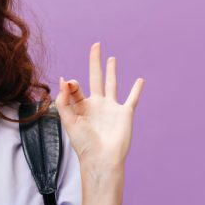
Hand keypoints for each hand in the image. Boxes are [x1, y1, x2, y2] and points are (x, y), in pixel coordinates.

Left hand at [55, 41, 144, 170]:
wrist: (102, 158)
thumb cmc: (84, 144)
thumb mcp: (69, 121)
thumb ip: (64, 101)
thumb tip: (64, 79)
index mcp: (81, 106)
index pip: (75, 87)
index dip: (71, 83)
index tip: (70, 84)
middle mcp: (96, 105)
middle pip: (95, 77)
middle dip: (95, 62)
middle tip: (96, 45)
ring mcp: (111, 108)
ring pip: (112, 84)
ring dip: (112, 71)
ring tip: (111, 58)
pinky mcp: (125, 113)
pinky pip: (132, 98)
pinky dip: (136, 89)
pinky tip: (140, 80)